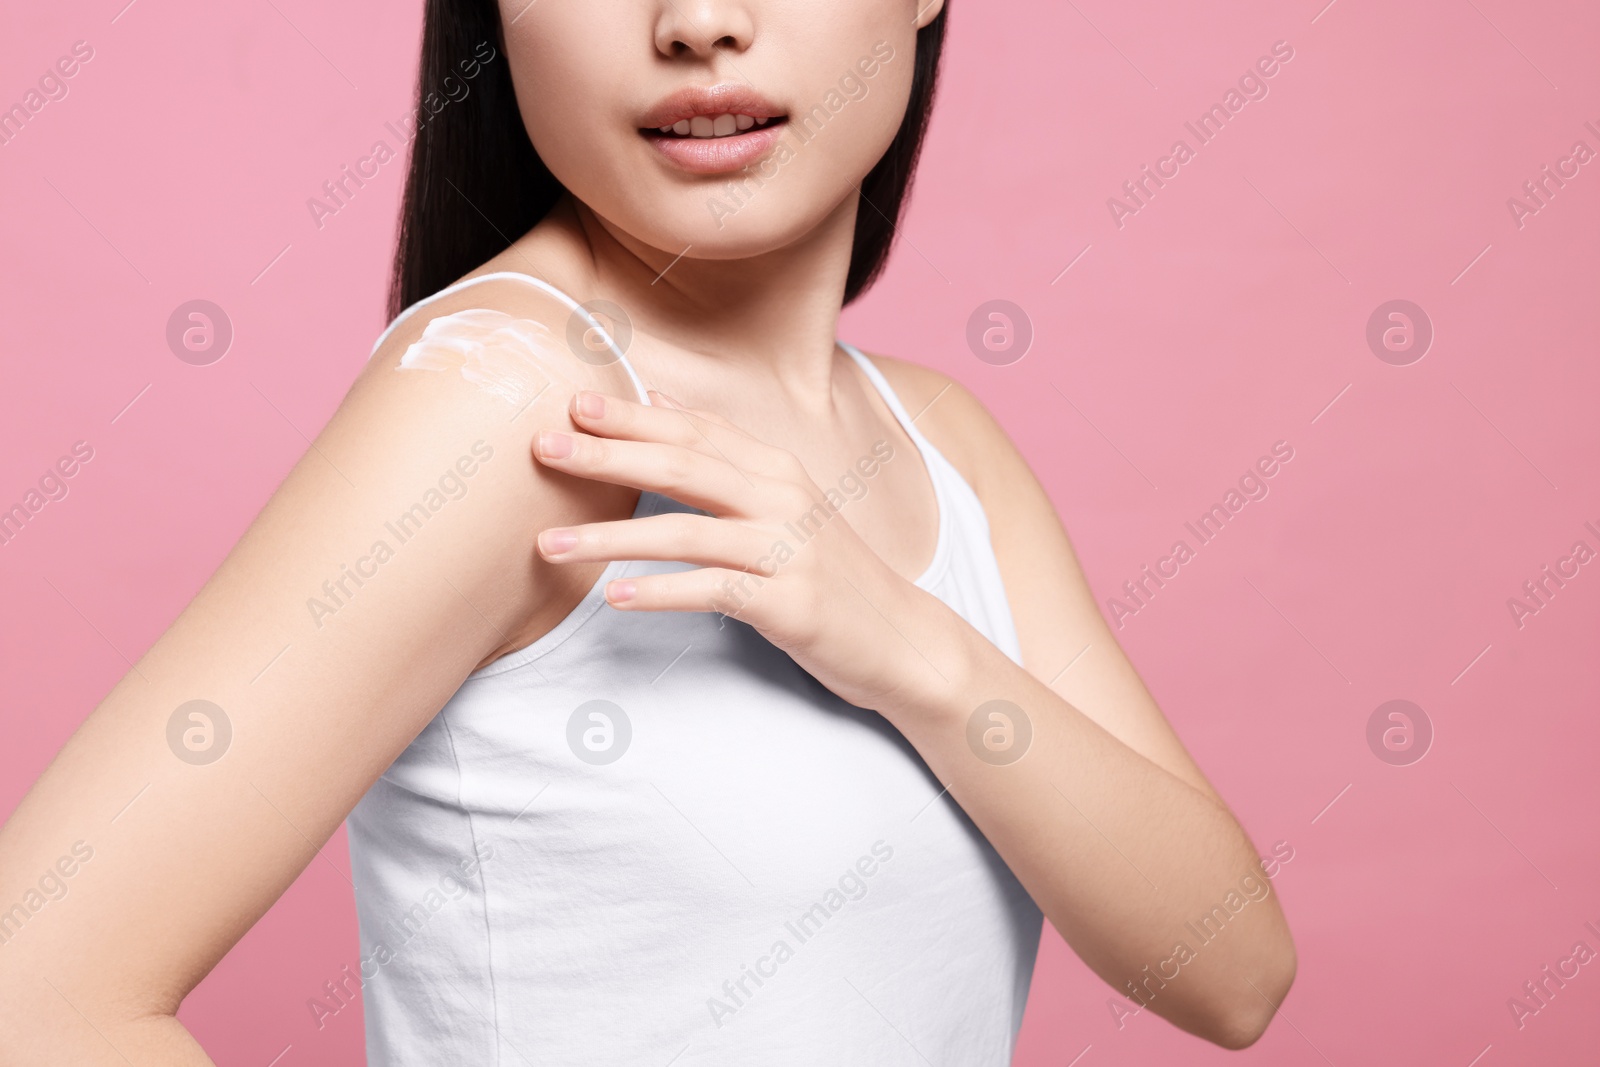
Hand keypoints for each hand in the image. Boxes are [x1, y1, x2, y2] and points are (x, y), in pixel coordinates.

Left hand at [531, 388, 946, 711]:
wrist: (903, 639)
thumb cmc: (830, 573)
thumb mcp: (784, 504)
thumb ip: (725, 456)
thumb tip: (663, 403)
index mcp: (776, 469)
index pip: (693, 431)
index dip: (632, 415)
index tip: (571, 402)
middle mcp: (782, 498)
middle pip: (682, 466)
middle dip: (606, 456)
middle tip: (541, 448)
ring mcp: (788, 550)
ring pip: (686, 531)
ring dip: (611, 536)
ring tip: (550, 543)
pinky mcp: (789, 602)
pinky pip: (713, 592)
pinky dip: (661, 593)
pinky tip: (614, 598)